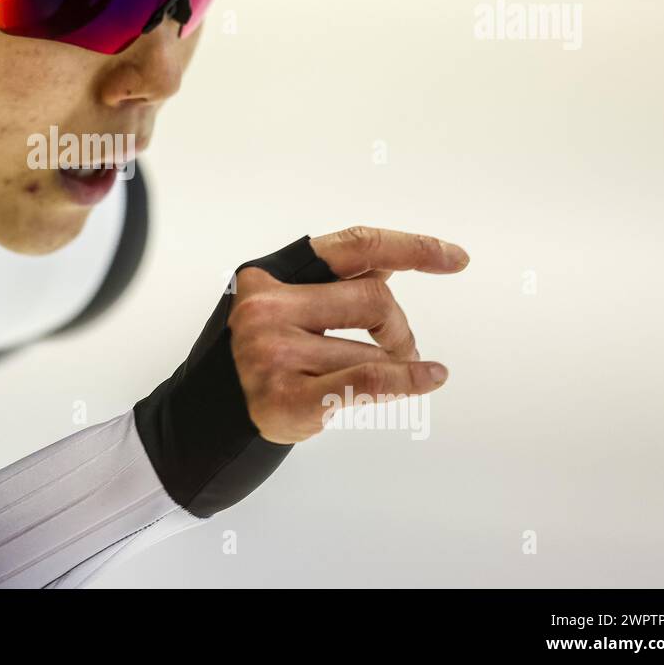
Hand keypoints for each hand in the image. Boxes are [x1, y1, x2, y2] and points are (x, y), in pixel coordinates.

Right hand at [230, 226, 468, 443]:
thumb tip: (392, 260)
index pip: (353, 247)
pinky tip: (429, 377)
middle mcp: (265, 307)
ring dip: (393, 365)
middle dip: (398, 327)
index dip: (411, 247)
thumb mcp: (282, 305)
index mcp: (267, 274)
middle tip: (401, 349)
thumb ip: (332, 283)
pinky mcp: (286, 397)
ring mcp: (272, 352)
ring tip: (385, 378)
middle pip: (374, 297)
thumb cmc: (258, 356)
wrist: (208, 417)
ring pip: (373, 349)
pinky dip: (408, 380)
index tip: (455, 259)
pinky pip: (368, 380)